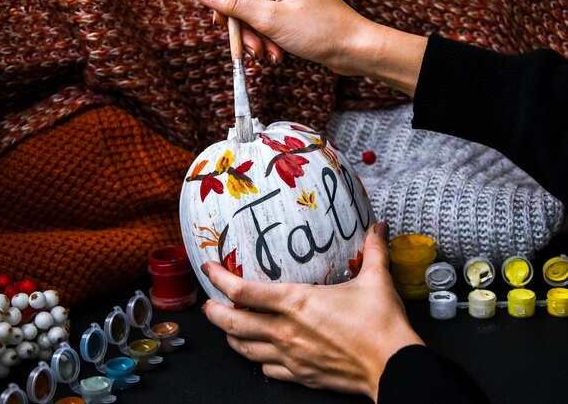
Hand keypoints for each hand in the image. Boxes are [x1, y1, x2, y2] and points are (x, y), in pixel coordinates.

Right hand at [194, 0, 426, 95]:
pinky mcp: (292, 12)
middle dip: (243, 27)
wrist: (354, 50)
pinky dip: (268, 40)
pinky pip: (268, 23)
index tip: (219, 21)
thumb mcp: (270, 19)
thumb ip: (234, 4)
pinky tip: (276, 54)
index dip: (223, 2)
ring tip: (266, 54)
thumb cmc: (321, 30)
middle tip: (245, 46)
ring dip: (256, 38)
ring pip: (255, 14)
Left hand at [200, 222, 423, 400]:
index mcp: (297, 303)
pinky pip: (267, 370)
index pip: (243, 291)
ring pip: (244, 349)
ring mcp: (290, 357)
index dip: (219, 279)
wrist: (394, 367)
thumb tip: (377, 227)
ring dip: (231, 337)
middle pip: (232, 324)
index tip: (209, 269)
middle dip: (213, 313)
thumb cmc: (382, 326)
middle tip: (208, 304)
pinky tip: (261, 354)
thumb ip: (373, 251)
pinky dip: (259, 360)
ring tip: (228, 328)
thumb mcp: (376, 281)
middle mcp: (286, 331)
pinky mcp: (300, 375)